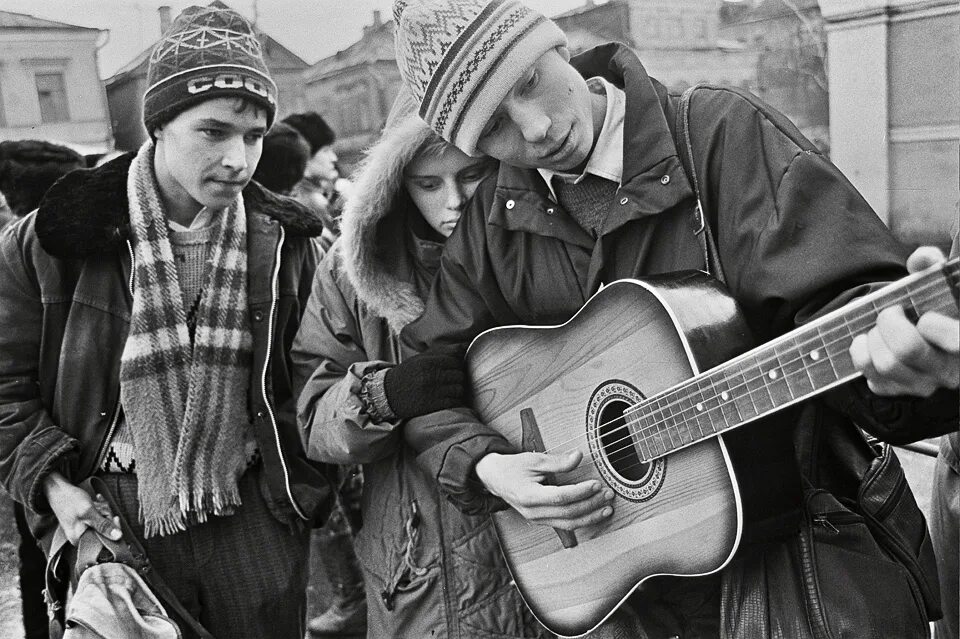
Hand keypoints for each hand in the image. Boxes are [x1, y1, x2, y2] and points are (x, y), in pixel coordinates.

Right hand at [43, 472, 121, 544]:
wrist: (58, 489)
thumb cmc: (70, 500)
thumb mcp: (88, 513)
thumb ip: (103, 526)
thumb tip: (118, 537)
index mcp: (80, 539)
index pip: (104, 542)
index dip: (113, 530)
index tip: (115, 518)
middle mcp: (81, 536)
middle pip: (105, 529)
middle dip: (106, 515)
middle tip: (98, 508)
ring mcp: (83, 527)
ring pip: (103, 520)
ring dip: (103, 509)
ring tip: (94, 504)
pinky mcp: (85, 520)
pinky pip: (99, 515)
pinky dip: (100, 507)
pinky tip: (97, 500)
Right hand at [383, 352, 464, 418]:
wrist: (387, 394)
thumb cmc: (408, 374)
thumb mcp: (420, 358)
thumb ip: (443, 351)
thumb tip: (466, 345)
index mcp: (427, 362)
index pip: (455, 362)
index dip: (456, 366)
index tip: (451, 370)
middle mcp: (430, 376)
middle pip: (459, 375)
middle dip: (458, 378)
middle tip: (451, 381)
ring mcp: (432, 392)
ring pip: (459, 389)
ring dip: (457, 390)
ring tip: (450, 390)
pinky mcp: (432, 406)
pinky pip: (454, 402)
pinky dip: (454, 401)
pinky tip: (448, 400)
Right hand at [474, 450, 614, 529]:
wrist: (494, 478)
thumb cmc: (512, 467)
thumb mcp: (533, 460)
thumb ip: (557, 462)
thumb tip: (578, 457)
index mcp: (529, 496)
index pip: (560, 497)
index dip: (580, 492)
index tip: (596, 483)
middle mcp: (533, 512)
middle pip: (568, 513)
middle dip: (591, 504)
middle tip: (607, 494)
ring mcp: (536, 519)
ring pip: (568, 523)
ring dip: (590, 516)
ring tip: (607, 508)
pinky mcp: (541, 520)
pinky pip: (564, 525)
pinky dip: (581, 520)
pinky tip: (594, 514)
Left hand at [850, 247, 958, 395]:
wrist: (922, 334)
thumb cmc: (934, 307)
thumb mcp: (939, 285)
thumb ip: (933, 266)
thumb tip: (921, 258)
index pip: (957, 342)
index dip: (937, 327)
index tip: (925, 316)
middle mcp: (948, 370)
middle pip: (908, 349)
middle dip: (890, 323)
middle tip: (890, 312)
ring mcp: (923, 384)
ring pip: (886, 365)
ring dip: (873, 339)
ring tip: (876, 327)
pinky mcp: (898, 391)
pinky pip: (871, 377)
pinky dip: (862, 355)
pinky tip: (868, 342)